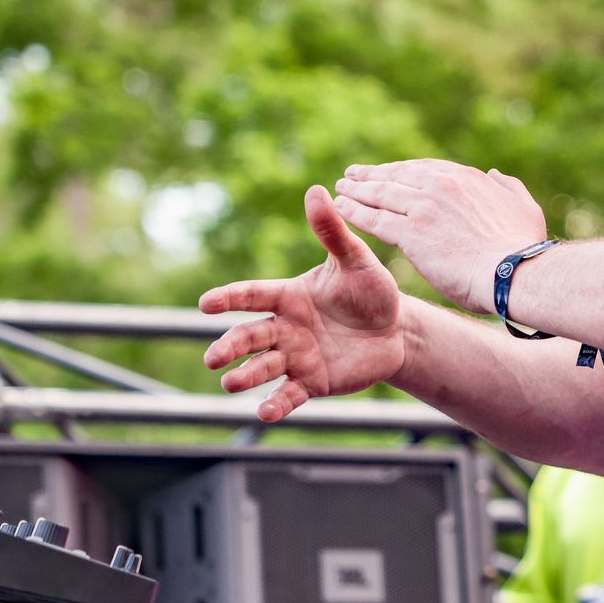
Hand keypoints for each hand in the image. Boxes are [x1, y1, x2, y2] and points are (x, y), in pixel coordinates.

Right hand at [200, 186, 404, 421]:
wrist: (397, 329)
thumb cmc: (372, 291)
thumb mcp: (356, 261)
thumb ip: (332, 231)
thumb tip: (317, 189)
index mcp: (289, 296)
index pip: (252, 295)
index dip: (229, 299)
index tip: (205, 303)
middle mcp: (284, 327)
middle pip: (249, 336)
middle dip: (229, 346)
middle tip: (213, 357)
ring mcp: (295, 357)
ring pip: (262, 367)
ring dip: (244, 375)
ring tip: (229, 383)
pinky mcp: (311, 382)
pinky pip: (288, 395)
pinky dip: (275, 405)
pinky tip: (264, 413)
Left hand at [332, 159, 546, 314]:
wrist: (514, 272)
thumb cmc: (523, 248)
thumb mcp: (525, 208)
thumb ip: (509, 187)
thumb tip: (495, 174)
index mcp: (466, 178)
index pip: (423, 168)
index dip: (400, 170)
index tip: (386, 172)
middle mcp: (442, 186)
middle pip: (396, 176)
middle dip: (371, 175)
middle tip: (352, 175)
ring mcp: (424, 208)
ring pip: (380, 195)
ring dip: (356, 191)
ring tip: (340, 191)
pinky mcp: (412, 233)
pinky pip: (375, 220)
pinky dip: (356, 213)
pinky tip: (341, 211)